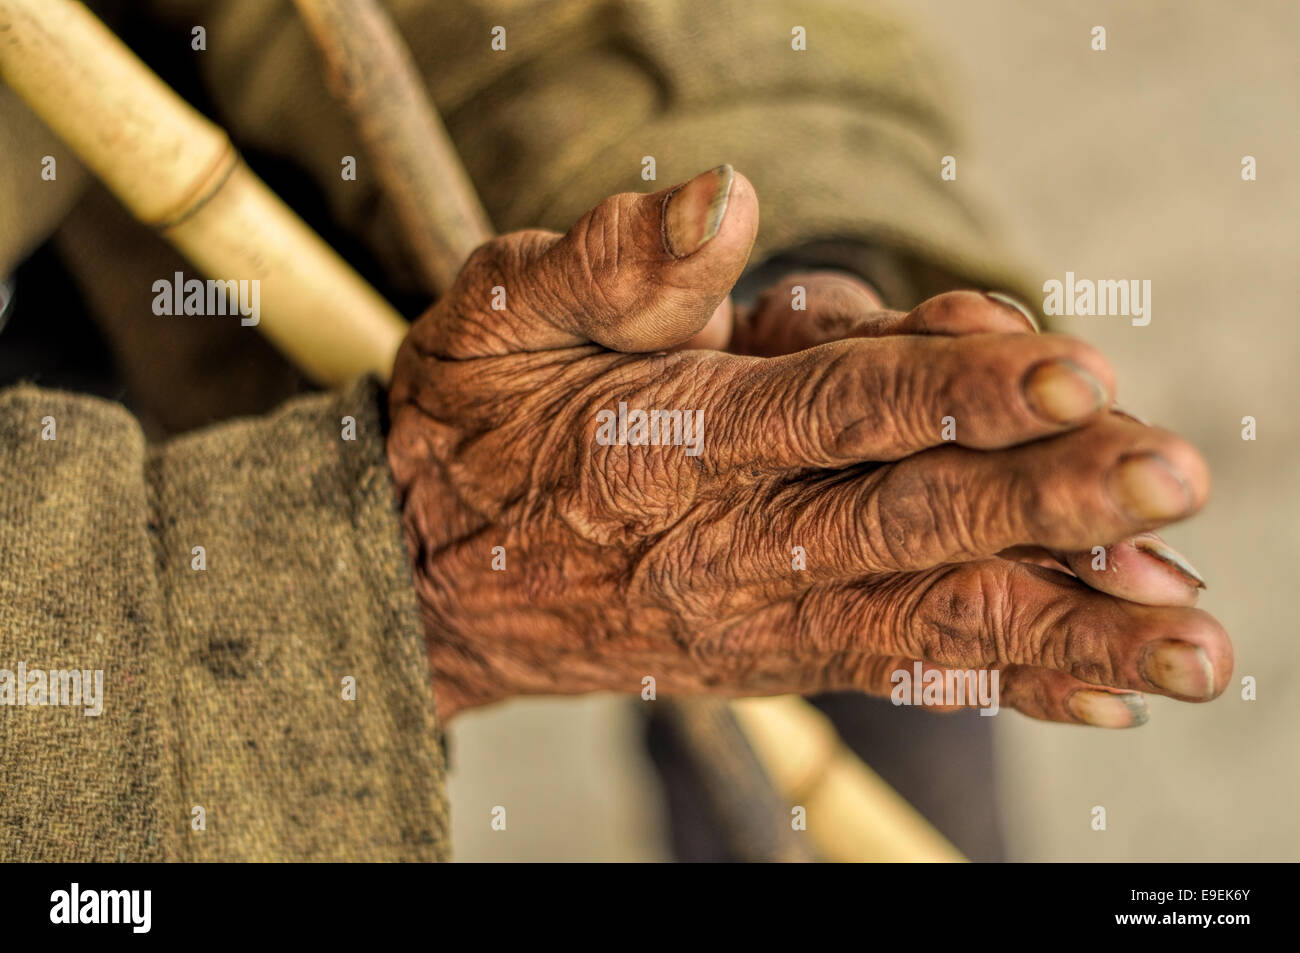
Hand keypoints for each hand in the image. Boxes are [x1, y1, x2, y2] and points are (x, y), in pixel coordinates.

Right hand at [386, 165, 1231, 724]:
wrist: (422, 582)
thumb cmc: (468, 427)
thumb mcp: (503, 313)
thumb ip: (616, 260)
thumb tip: (731, 198)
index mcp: (667, 443)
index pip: (832, 411)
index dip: (951, 393)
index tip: (1074, 377)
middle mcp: (727, 543)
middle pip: (909, 524)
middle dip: (1049, 503)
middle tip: (1172, 477)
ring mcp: (759, 614)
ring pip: (927, 624)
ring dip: (1065, 630)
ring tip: (1189, 649)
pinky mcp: (775, 653)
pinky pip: (899, 673)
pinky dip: (1006, 686)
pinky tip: (1104, 695)